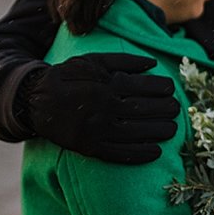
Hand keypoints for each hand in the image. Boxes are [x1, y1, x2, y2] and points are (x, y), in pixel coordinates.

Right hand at [24, 53, 180, 163]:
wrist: (36, 101)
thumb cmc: (69, 77)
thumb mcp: (93, 61)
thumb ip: (124, 61)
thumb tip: (153, 64)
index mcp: (106, 85)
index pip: (142, 87)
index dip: (161, 89)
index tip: (171, 90)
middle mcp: (104, 108)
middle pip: (143, 110)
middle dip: (165, 110)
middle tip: (176, 109)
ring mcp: (98, 130)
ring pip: (137, 133)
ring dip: (159, 132)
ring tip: (172, 129)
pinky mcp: (91, 147)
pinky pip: (121, 153)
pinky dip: (141, 153)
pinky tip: (156, 151)